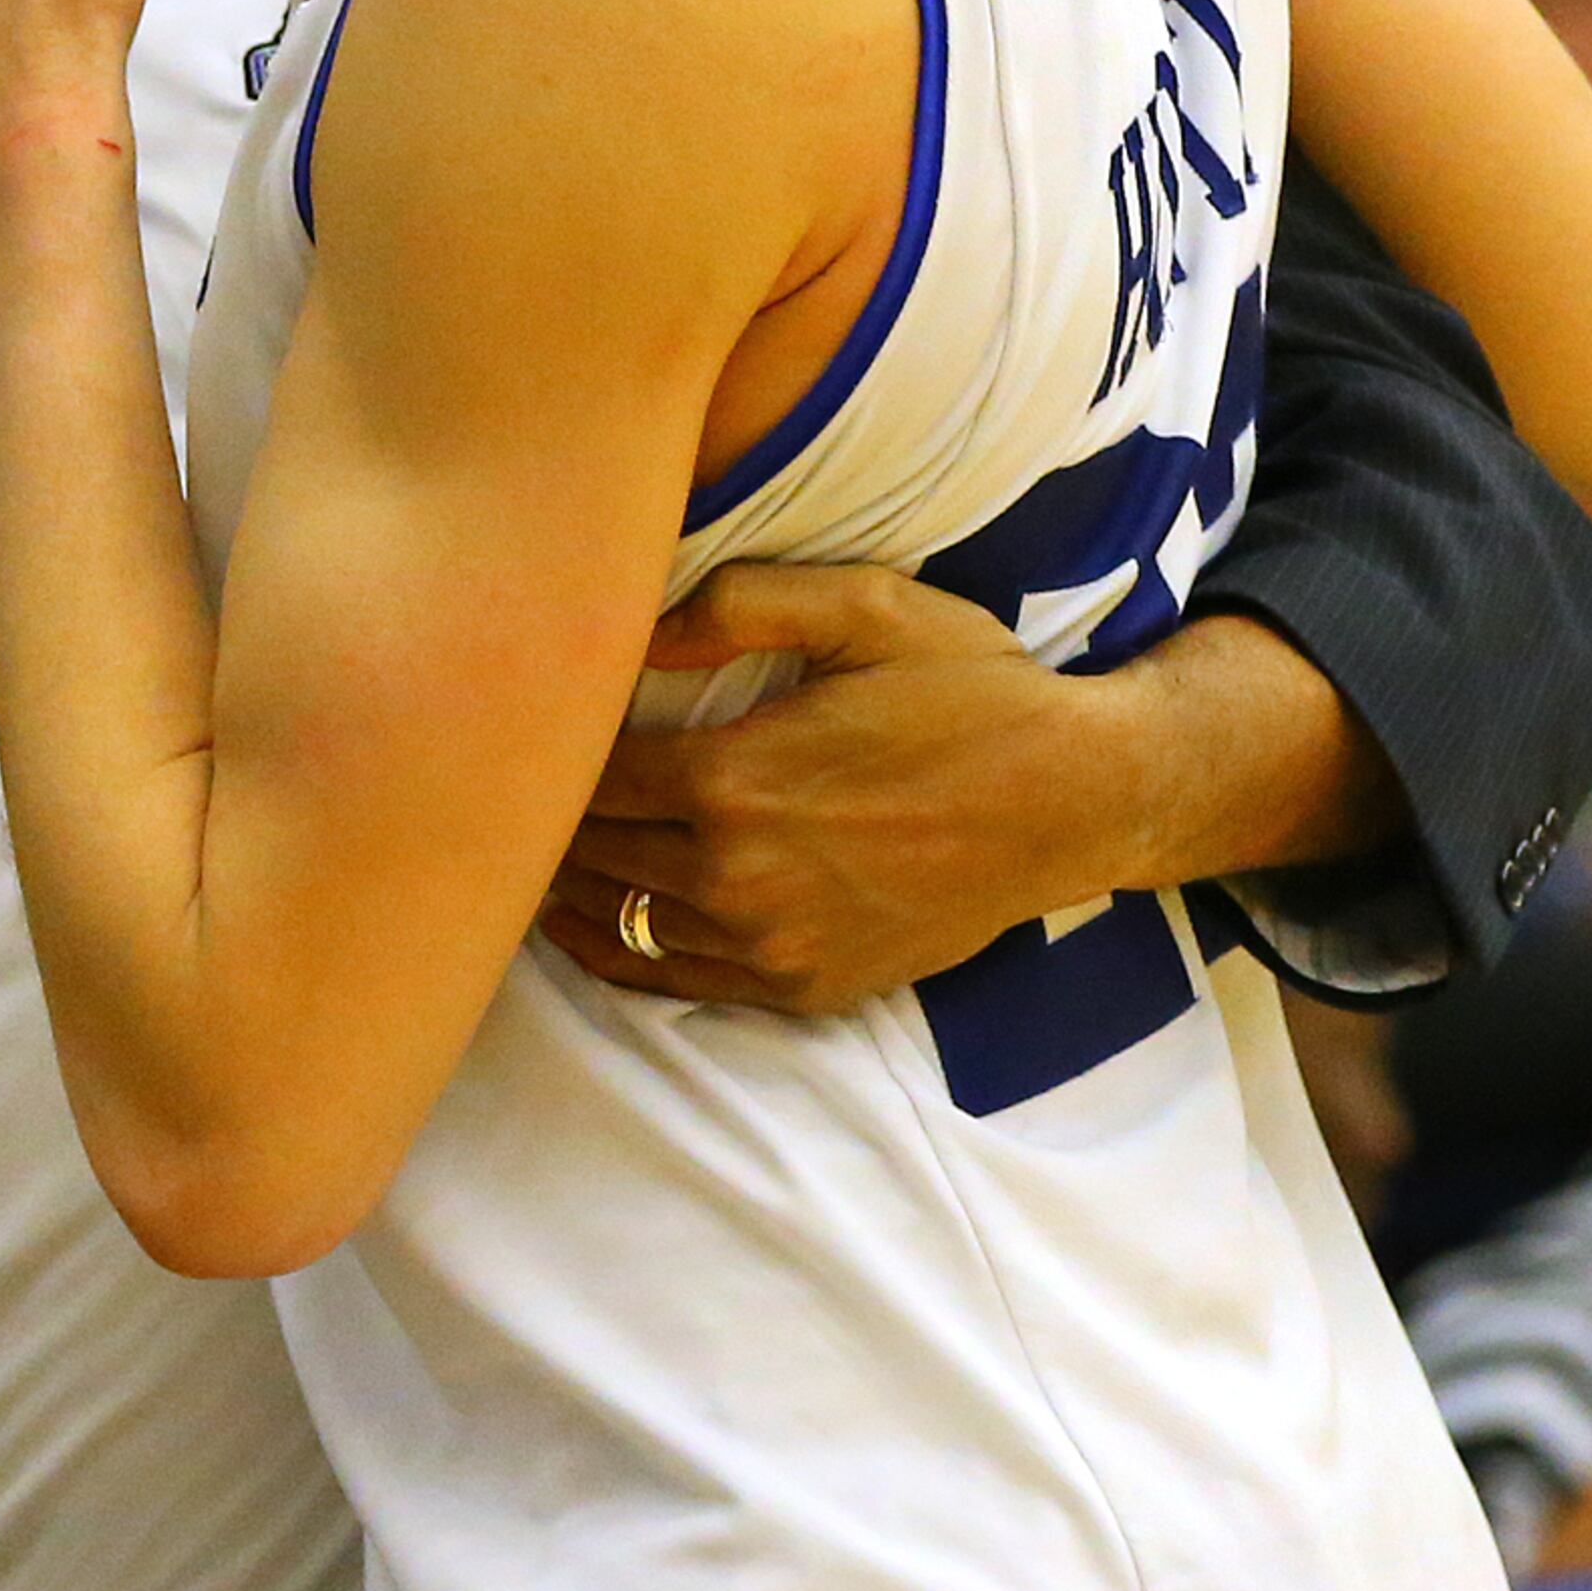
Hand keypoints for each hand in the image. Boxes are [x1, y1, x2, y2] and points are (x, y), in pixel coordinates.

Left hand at [540, 559, 1107, 1012]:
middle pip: (589, 853)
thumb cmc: (971, 692)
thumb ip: (737, 604)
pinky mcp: (801, 986)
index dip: (555, 751)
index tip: (537, 726)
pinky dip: (613, 947)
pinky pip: (668, 976)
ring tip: (531, 847)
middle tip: (518, 784)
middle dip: (551, 817)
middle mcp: (738, 876)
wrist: (1074, 801)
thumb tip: (634, 628)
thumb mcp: (866, 607)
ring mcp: (770, 943)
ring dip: (570, 883)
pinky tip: (580, 919)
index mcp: (734, 780)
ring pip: (617, 918)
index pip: (588, 777)